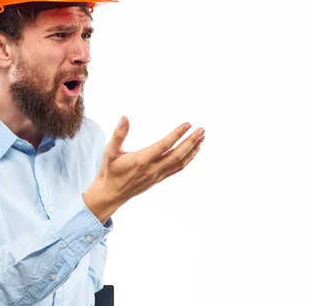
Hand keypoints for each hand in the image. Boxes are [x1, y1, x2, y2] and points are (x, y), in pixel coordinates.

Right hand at [83, 117, 204, 222]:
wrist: (110, 194)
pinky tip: (192, 151)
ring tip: (202, 138)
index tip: (188, 124)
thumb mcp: (110, 152)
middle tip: (202, 130)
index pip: (164, 145)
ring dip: (192, 150)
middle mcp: (152, 169)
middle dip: (191, 141)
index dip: (177, 135)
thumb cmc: (109, 171)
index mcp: (141, 161)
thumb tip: (124, 117)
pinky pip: (177, 168)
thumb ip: (118, 134)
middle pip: (178, 154)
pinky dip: (187, 159)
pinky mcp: (159, 178)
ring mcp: (157, 175)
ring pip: (180, 163)